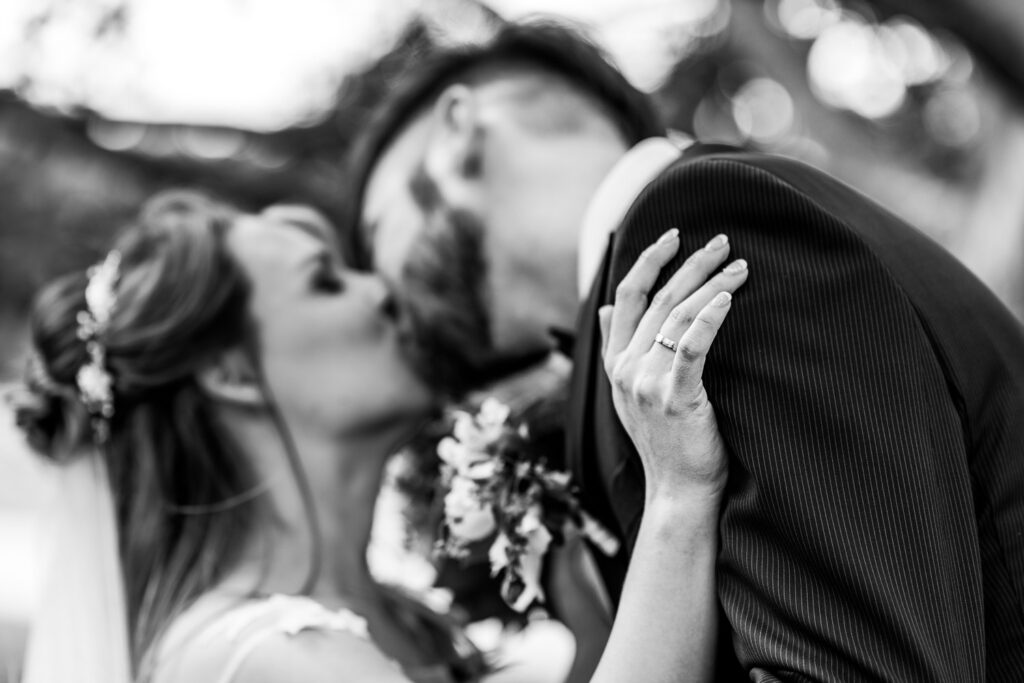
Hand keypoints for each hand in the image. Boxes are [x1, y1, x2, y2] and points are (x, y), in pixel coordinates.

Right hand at [598, 229, 746, 502]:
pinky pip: (690, 346)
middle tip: (723, 241)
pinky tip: (727, 297)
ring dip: (710, 284)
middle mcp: (625, 368)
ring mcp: (646, 383)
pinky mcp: (674, 397)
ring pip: (677, 316)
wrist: (677, 491)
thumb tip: (608, 308)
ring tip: (740, 267)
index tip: (673, 237)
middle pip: (658, 299)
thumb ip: (617, 348)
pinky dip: (708, 317)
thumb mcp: (629, 393)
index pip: (627, 297)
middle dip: (691, 264)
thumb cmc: (665, 442)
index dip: (647, 262)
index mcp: (616, 363)